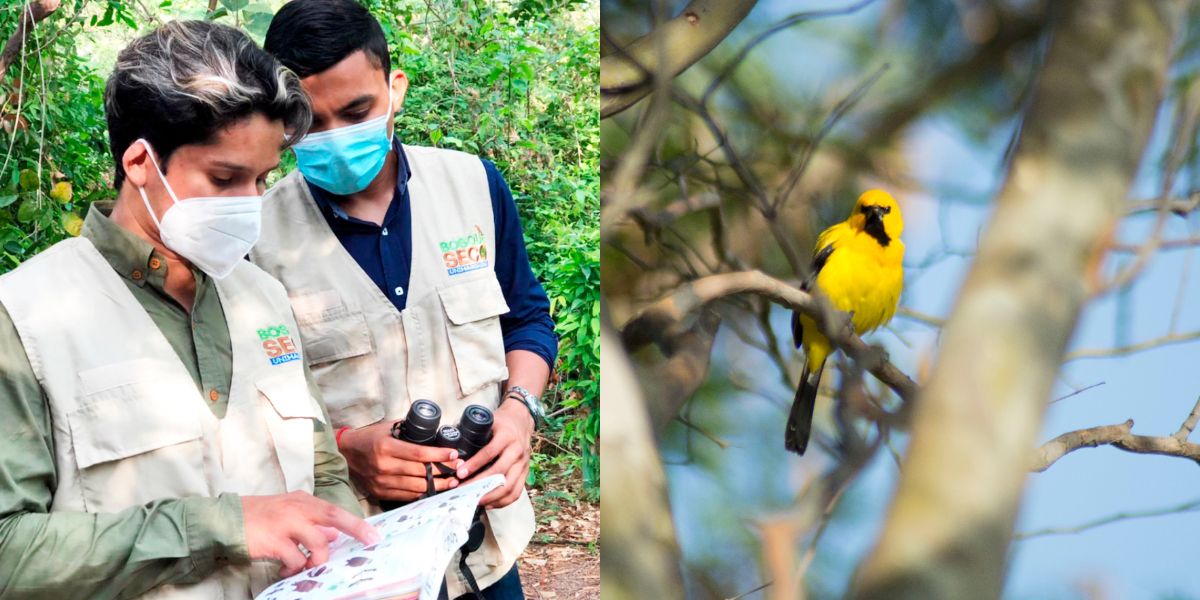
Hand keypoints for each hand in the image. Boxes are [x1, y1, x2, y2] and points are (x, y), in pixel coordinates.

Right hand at [242, 491, 380, 577]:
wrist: (227, 520)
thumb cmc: (260, 517)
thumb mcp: (288, 513)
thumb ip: (311, 522)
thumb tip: (334, 536)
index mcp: (303, 501)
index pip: (335, 510)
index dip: (356, 523)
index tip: (374, 535)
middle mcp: (298, 508)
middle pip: (334, 517)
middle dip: (356, 529)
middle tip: (370, 542)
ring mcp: (286, 523)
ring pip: (318, 544)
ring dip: (317, 560)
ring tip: (306, 567)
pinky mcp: (275, 541)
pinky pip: (296, 560)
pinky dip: (295, 568)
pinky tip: (285, 569)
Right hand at [338, 420, 461, 501]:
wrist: (345, 453)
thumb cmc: (369, 437)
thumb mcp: (387, 428)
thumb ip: (408, 430)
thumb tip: (434, 431)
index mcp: (386, 448)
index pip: (419, 454)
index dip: (439, 455)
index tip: (454, 454)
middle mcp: (384, 466)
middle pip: (420, 472)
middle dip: (443, 470)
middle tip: (459, 467)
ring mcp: (382, 482)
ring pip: (416, 487)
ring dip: (437, 485)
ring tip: (453, 481)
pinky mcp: (381, 493)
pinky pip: (407, 496)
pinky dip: (423, 493)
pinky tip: (435, 489)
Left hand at [457, 399, 533, 508]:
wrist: (522, 420)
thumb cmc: (502, 422)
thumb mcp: (489, 422)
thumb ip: (475, 434)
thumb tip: (454, 449)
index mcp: (506, 436)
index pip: (489, 452)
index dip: (474, 464)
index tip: (460, 474)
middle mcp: (517, 450)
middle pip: (499, 472)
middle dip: (480, 484)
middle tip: (464, 491)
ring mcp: (523, 463)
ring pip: (509, 486)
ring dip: (491, 496)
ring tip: (475, 500)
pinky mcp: (525, 473)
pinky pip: (516, 491)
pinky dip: (503, 501)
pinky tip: (490, 503)